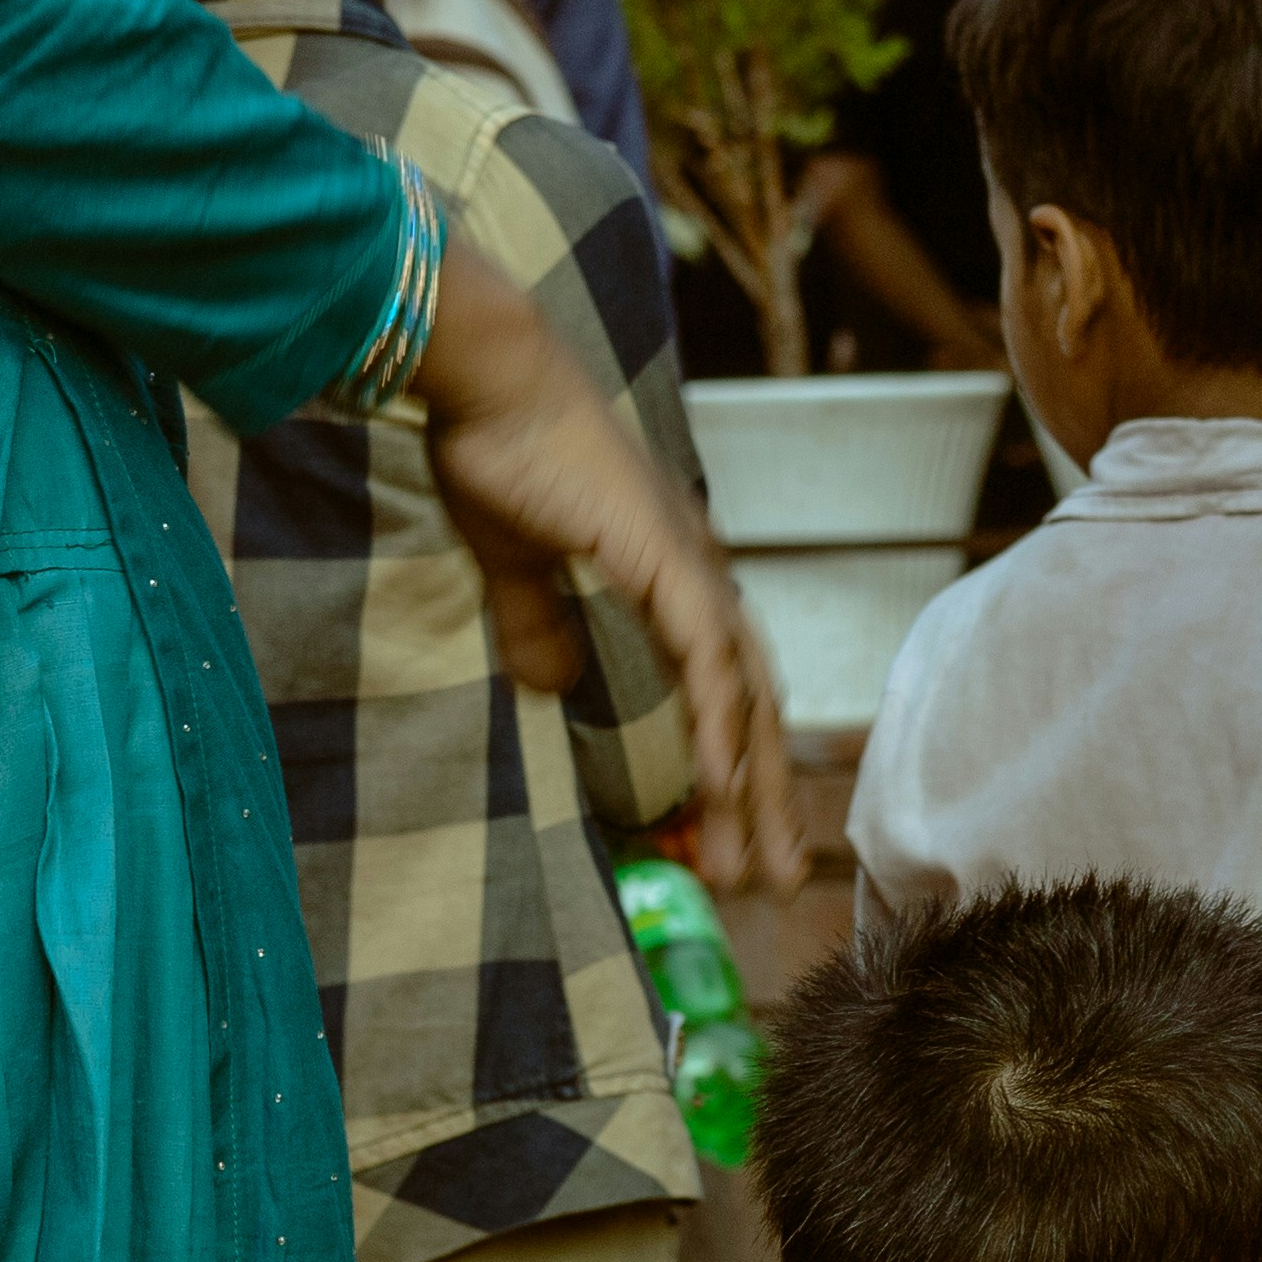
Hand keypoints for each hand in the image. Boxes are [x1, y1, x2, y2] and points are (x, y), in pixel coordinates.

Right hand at [417, 252, 805, 889]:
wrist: (490, 379)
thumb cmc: (497, 451)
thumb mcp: (515, 563)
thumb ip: (537, 624)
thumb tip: (552, 685)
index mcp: (672, 576)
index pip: (723, 688)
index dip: (733, 762)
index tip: (729, 835)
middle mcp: (699, 576)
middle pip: (751, 709)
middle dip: (763, 801)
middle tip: (772, 882)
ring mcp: (691, 567)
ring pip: (742, 698)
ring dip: (752, 787)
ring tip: (757, 865)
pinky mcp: (667, 559)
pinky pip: (707, 661)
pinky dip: (719, 725)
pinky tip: (720, 786)